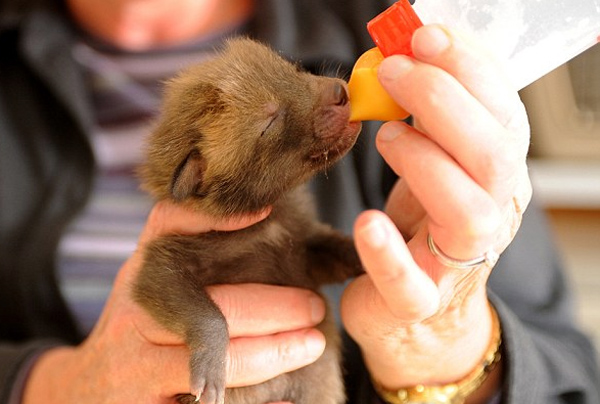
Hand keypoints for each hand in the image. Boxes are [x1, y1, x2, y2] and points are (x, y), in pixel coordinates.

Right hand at [23, 201, 324, 402]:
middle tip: (315, 306)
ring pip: (219, 369)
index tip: (270, 217)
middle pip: (215, 315)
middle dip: (276, 310)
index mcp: (141, 283)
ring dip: (272, 357)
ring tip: (311, 345)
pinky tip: (284, 398)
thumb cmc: (135, 320)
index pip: (173, 240)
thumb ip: (187, 233)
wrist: (86, 388)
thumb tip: (261, 209)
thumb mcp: (146, 272)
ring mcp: (140, 377)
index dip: (220, 226)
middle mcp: (135, 327)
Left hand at [341, 24, 530, 400]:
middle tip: (392, 72)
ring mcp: (456, 264)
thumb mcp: (433, 163)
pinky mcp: (416, 300)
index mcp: (496, 175)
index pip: (502, 115)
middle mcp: (491, 216)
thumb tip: (407, 51)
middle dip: (443, 102)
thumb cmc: (421, 225)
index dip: (469, 70)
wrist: (415, 311)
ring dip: (425, 162)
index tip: (423, 36)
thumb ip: (430, 116)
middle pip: (492, 156)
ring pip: (468, 213)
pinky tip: (367, 222)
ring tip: (386, 136)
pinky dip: (386, 250)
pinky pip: (409, 281)